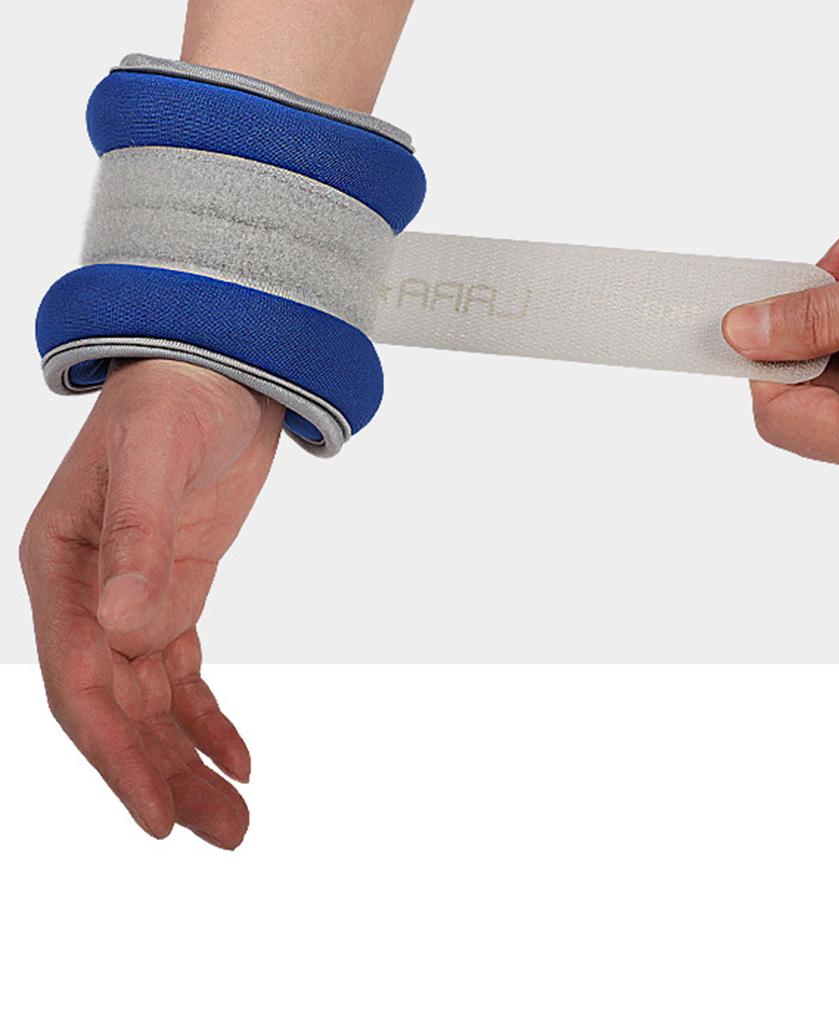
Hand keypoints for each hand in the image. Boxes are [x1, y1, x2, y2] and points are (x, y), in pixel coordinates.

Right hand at [19, 359, 284, 846]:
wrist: (216, 368)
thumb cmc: (174, 396)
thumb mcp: (155, 456)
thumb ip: (137, 536)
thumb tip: (120, 624)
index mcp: (60, 568)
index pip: (80, 684)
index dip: (115, 756)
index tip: (160, 816)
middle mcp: (87, 594)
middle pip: (119, 709)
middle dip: (165, 775)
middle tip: (224, 833)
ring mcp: (131, 598)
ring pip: (151, 702)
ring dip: (190, 758)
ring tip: (239, 816)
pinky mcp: (171, 592)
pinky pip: (180, 674)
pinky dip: (208, 716)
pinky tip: (240, 755)